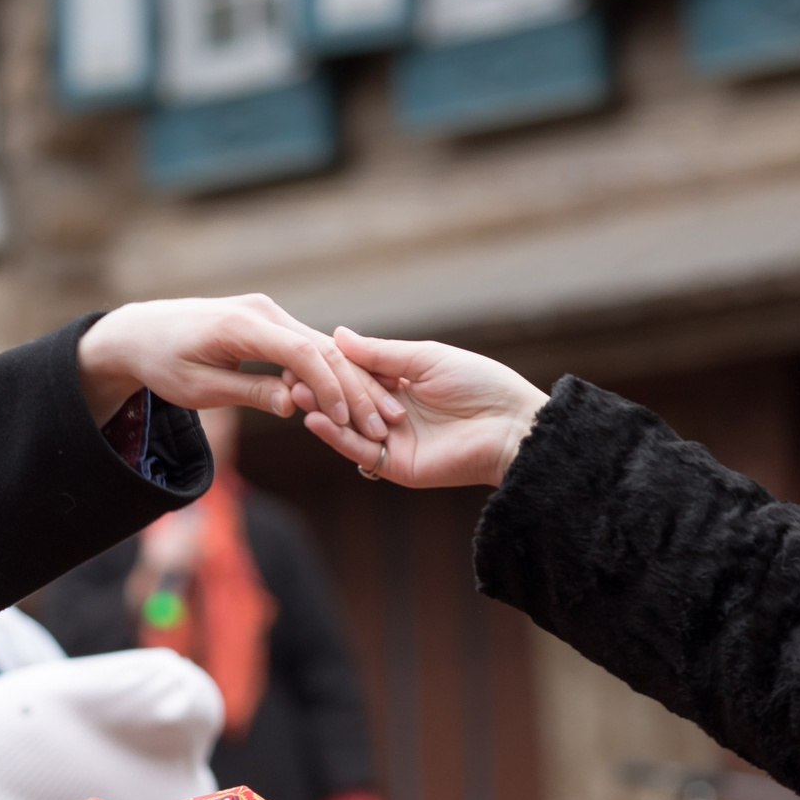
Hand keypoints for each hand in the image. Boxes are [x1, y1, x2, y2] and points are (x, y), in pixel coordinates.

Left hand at [75, 296, 402, 431]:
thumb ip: (247, 393)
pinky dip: (332, 373)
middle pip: (322, 348)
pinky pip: (308, 347)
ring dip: (351, 382)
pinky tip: (358, 398)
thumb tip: (292, 406)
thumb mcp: (199, 387)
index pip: (301, 352)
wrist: (143, 332)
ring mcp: (269, 314)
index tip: (346, 419)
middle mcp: (263, 311)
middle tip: (381, 423)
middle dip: (353, 387)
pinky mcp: (271, 323)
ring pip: (322, 347)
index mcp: (243, 324)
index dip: (328, 387)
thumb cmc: (164, 362)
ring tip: (380, 414)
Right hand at [291, 328, 549, 488]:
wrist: (511, 427)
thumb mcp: (425, 358)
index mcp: (402, 382)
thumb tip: (337, 334)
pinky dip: (335, 437)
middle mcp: (392, 411)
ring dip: (321, 410)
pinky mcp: (394, 465)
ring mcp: (391, 440)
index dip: (331, 363)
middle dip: (319, 386)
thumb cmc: (479, 384)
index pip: (356, 371)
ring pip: (346, 425)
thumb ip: (380, 352)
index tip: (300, 351)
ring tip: (296, 393)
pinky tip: (314, 421)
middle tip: (288, 373)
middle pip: (346, 398)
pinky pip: (358, 451)